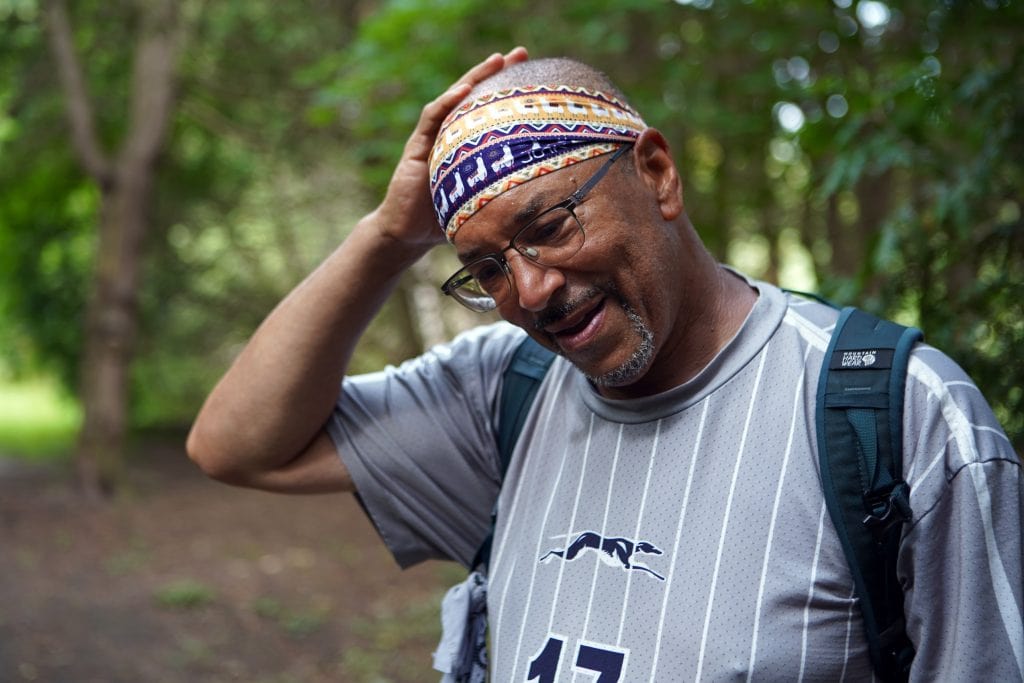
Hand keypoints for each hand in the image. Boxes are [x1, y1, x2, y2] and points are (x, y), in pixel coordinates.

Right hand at [371, 47, 528, 248]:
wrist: (408, 235)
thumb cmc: (446, 222)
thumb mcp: (483, 204)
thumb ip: (506, 194)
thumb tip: (550, 200)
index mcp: (469, 146)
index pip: (492, 111)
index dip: (512, 92)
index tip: (537, 74)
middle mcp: (451, 136)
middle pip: (476, 96)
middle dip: (498, 73)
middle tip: (522, 53)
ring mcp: (433, 138)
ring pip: (455, 98)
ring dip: (475, 76)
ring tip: (497, 60)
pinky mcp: (417, 147)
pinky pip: (432, 118)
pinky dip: (447, 101)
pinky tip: (463, 88)